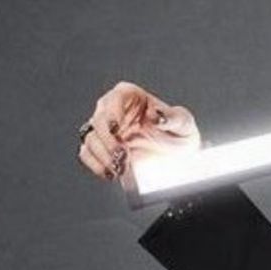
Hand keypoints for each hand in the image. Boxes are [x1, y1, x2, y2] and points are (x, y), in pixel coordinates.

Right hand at [77, 81, 200, 181]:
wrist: (177, 155)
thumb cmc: (179, 132)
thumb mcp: (183, 122)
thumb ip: (172, 117)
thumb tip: (156, 115)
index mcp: (130, 95)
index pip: (114, 98)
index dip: (112, 113)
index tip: (116, 129)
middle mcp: (112, 110)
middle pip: (98, 121)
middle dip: (108, 141)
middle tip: (122, 157)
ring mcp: (104, 130)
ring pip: (90, 139)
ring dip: (102, 156)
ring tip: (120, 169)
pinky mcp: (100, 148)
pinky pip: (87, 154)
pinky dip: (96, 165)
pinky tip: (110, 174)